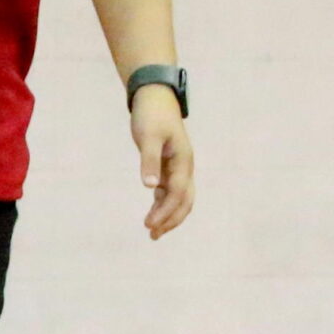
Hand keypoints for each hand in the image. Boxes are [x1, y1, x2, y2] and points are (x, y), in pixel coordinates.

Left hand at [131, 85, 193, 237]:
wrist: (155, 98)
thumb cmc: (151, 116)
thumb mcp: (148, 137)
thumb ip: (149, 161)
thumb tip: (149, 186)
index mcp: (183, 161)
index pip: (177, 194)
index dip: (164, 211)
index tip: (149, 225)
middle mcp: (184, 167)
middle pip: (184, 201)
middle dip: (170, 219)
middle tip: (153, 235)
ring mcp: (178, 168)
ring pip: (178, 198)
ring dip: (167, 215)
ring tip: (152, 232)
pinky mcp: (169, 166)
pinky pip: (170, 191)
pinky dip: (162, 204)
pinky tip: (152, 215)